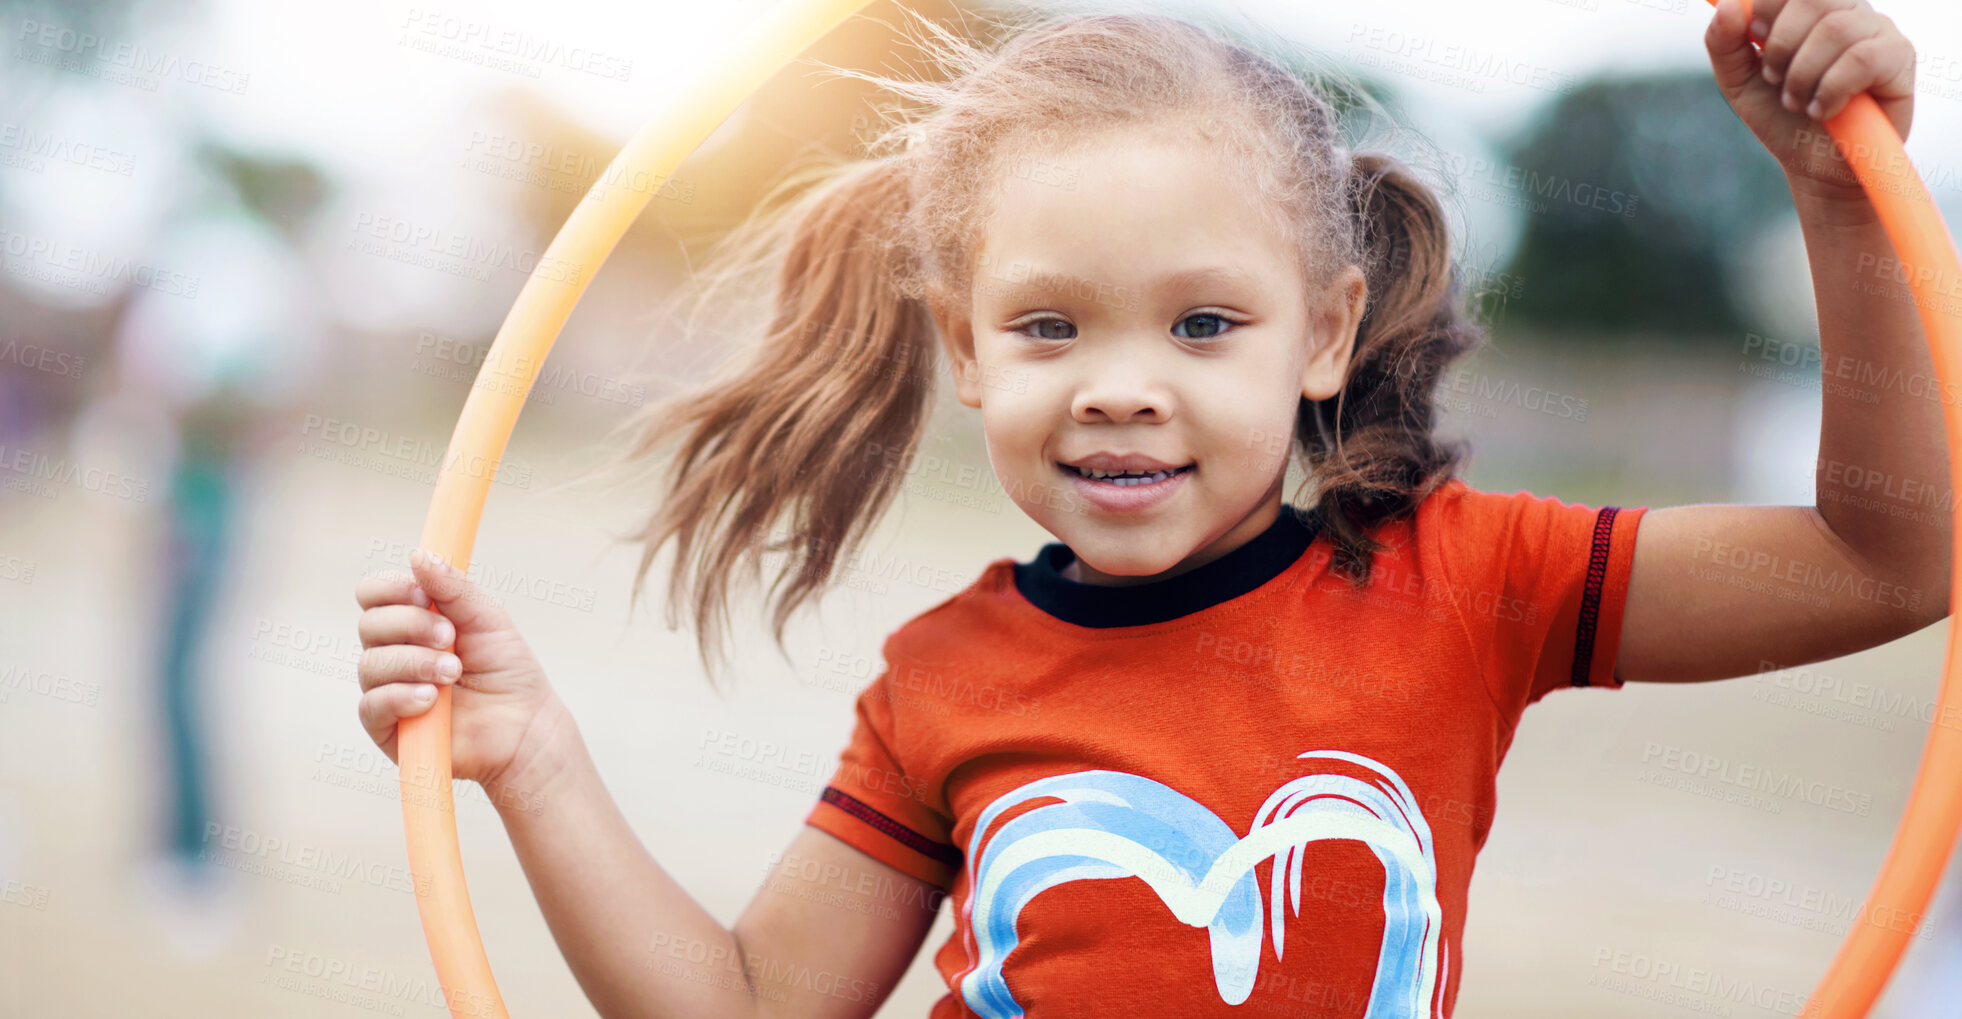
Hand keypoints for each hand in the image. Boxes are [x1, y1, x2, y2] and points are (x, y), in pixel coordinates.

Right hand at [354, 547, 559, 797]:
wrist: (524, 726)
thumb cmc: (507, 671)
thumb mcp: (487, 619)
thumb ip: (453, 588)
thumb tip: (417, 555)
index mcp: (412, 620)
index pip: (374, 593)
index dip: (391, 588)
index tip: (424, 595)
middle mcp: (393, 652)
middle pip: (370, 624)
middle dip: (412, 626)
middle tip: (451, 638)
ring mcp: (386, 690)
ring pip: (371, 664)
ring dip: (415, 663)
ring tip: (454, 673)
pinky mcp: (386, 728)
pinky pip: (372, 706)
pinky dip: (401, 697)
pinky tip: (431, 700)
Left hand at [1706, 0, 1915, 199]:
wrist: (1814, 164)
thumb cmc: (1782, 117)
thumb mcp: (1740, 82)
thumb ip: (1726, 43)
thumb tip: (1729, 4)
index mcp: (1812, 10)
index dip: (1768, 6)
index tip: (1756, 39)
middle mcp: (1848, 11)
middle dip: (1782, 44)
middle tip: (1774, 78)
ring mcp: (1878, 30)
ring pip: (1836, 29)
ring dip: (1803, 74)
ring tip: (1797, 102)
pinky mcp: (1899, 57)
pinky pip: (1862, 59)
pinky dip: (1831, 89)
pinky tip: (1822, 110)